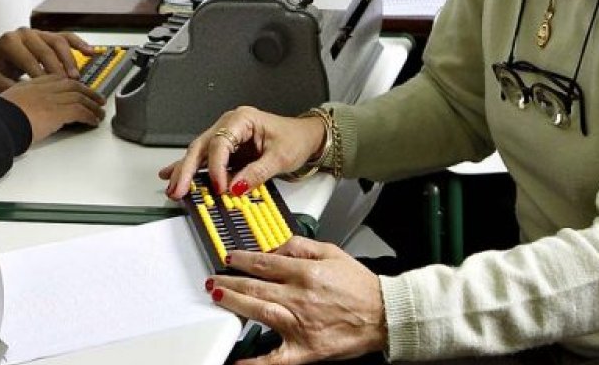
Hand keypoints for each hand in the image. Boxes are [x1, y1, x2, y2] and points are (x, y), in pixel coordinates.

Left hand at [0, 28, 95, 91]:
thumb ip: (9, 88)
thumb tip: (27, 98)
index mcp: (9, 42)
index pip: (29, 60)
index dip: (40, 76)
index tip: (49, 93)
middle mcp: (25, 34)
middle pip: (46, 50)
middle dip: (58, 69)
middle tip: (67, 86)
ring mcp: (38, 33)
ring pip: (58, 42)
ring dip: (69, 60)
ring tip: (76, 77)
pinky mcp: (47, 35)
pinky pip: (66, 37)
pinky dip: (79, 44)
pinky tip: (91, 52)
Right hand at [1, 75, 105, 144]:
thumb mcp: (9, 103)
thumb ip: (21, 102)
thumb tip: (26, 112)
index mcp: (31, 85)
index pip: (56, 78)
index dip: (70, 83)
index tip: (78, 88)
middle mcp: (44, 88)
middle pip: (72, 85)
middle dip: (87, 91)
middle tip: (96, 99)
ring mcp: (52, 98)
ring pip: (79, 97)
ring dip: (92, 106)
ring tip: (99, 113)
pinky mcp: (59, 111)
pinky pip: (81, 111)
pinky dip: (89, 116)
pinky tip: (93, 121)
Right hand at [158, 106, 326, 198]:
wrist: (306, 137)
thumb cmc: (295, 139)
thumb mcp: (280, 157)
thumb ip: (257, 173)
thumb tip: (236, 188)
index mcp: (242, 119)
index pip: (221, 144)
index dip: (217, 168)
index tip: (220, 188)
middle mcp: (230, 125)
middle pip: (202, 146)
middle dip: (187, 169)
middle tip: (178, 189)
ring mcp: (227, 136)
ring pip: (200, 153)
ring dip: (186, 171)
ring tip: (173, 187)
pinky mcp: (228, 149)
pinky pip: (206, 159)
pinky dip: (192, 169)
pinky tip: (173, 174)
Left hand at [209, 236, 386, 364]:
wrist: (383, 314)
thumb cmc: (359, 286)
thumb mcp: (332, 252)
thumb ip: (300, 246)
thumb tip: (274, 247)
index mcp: (306, 272)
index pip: (265, 262)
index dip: (242, 259)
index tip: (230, 258)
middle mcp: (300, 297)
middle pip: (256, 286)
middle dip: (231, 281)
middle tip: (214, 278)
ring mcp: (301, 324)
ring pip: (260, 312)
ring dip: (235, 303)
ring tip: (219, 296)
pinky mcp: (305, 349)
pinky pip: (276, 358)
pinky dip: (256, 362)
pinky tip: (239, 361)